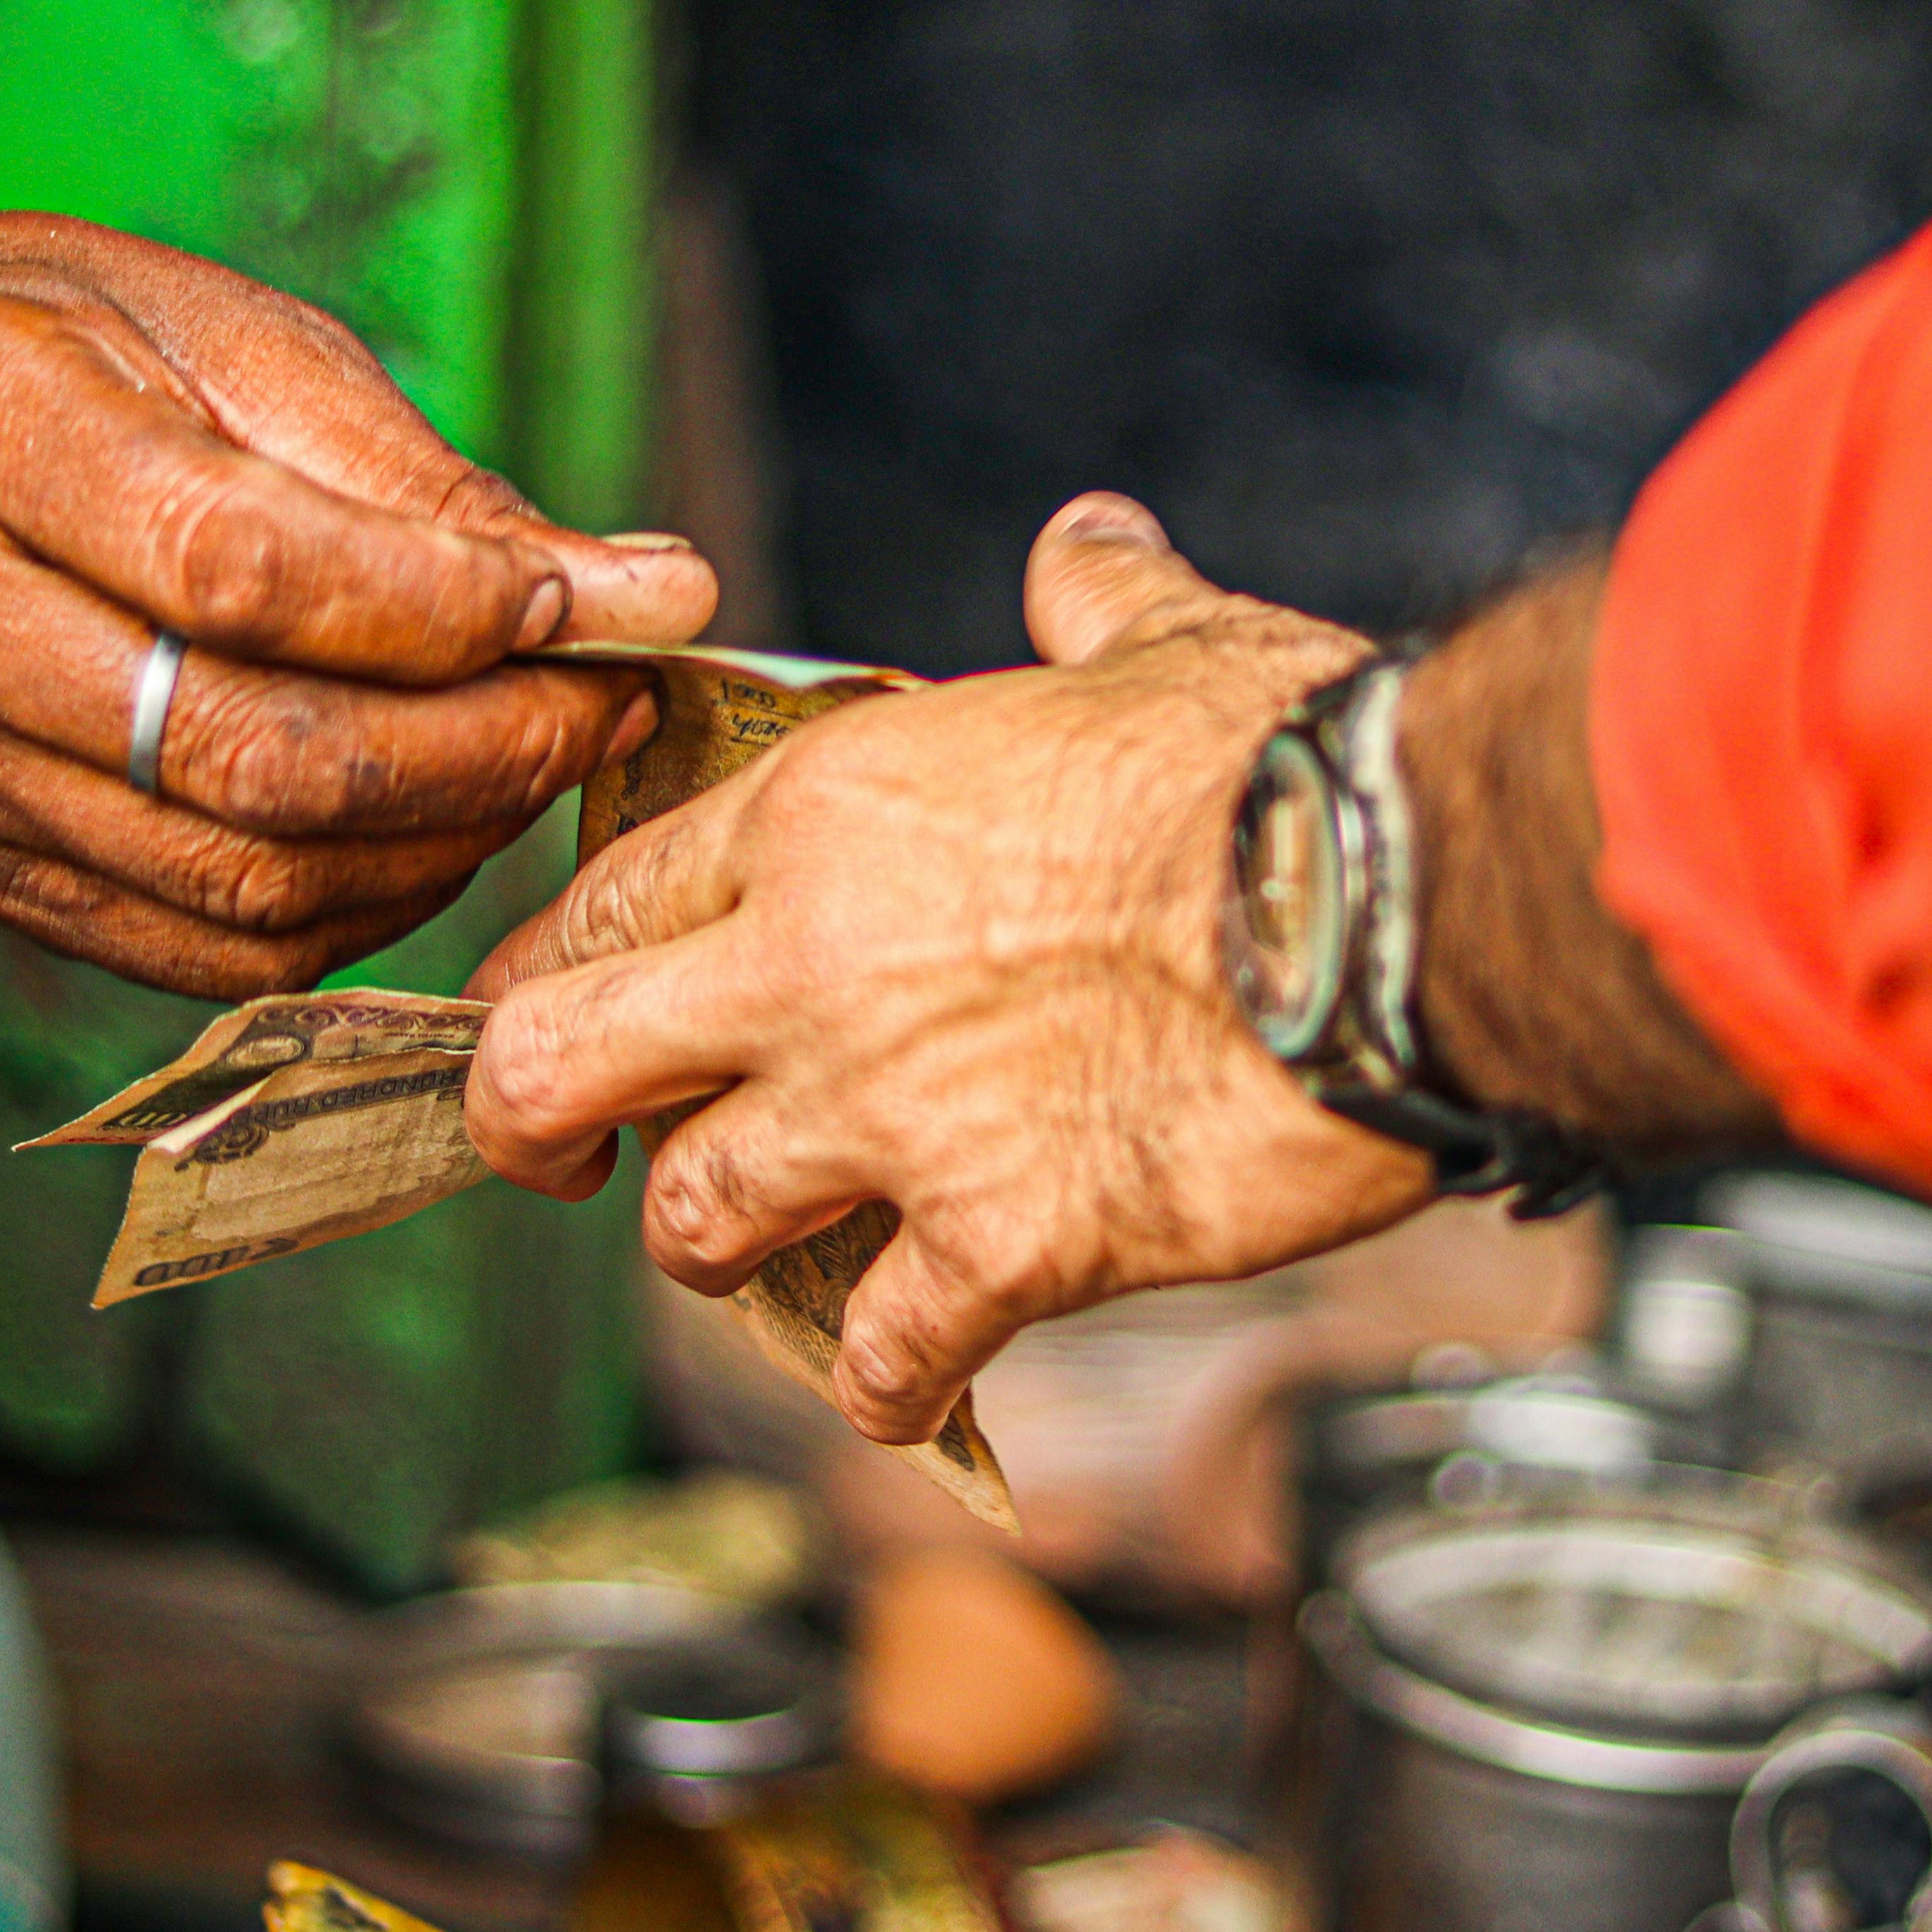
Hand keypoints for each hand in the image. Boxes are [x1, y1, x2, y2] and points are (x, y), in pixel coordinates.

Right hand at [0, 208, 716, 994]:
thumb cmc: (32, 350)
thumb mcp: (215, 329)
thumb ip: (417, 474)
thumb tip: (638, 587)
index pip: (244, 572)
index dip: (446, 613)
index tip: (591, 606)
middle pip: (247, 755)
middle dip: (477, 753)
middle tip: (604, 706)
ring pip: (235, 880)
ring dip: (434, 844)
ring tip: (534, 762)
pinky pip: (195, 948)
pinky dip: (348, 912)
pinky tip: (424, 835)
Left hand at [466, 494, 1436, 1445]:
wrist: (1395, 904)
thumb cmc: (1284, 765)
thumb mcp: (1165, 644)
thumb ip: (1093, 600)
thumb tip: (1087, 545)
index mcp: (829, 812)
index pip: (599, 897)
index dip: (554, 964)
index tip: (561, 1003)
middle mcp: (814, 966)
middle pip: (553, 1066)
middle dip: (535, 1124)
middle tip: (565, 1156)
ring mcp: (894, 1116)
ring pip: (689, 1223)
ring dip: (715, 1251)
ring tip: (766, 1256)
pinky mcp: (1001, 1245)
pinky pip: (879, 1359)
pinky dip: (888, 1386)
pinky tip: (916, 1380)